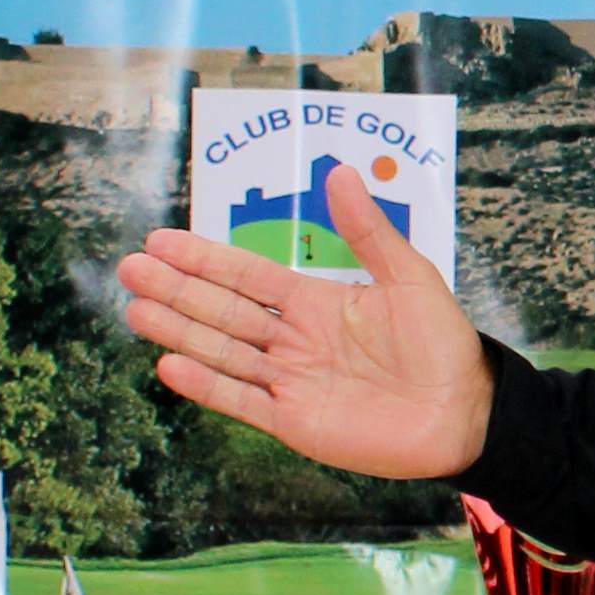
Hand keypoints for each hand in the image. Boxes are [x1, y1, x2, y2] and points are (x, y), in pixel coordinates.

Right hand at [115, 165, 493, 479]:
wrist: (465, 413)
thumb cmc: (444, 344)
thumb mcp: (409, 277)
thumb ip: (369, 232)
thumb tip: (340, 172)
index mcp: (317, 302)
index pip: (248, 274)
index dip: (205, 258)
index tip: (161, 241)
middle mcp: (294, 339)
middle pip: (224, 310)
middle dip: (178, 289)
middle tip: (130, 268)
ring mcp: (290, 381)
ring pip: (223, 352)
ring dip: (179, 331)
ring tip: (136, 309)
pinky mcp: (294, 422)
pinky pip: (242, 401)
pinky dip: (208, 385)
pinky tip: (170, 365)